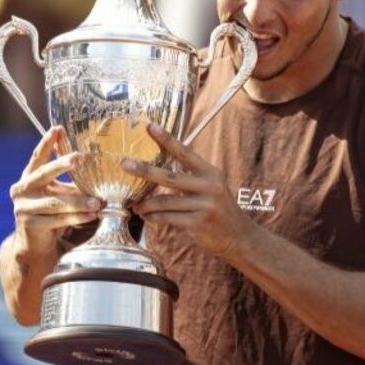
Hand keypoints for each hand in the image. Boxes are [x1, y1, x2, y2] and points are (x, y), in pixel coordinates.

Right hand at [8, 126, 101, 255]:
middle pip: (43, 174)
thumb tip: (95, 165)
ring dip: (78, 201)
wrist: (34, 244)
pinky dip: (77, 217)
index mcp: (28, 178)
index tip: (58, 129)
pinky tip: (92, 215)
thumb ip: (68, 180)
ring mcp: (23, 207)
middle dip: (61, 165)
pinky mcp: (30, 224)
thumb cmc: (49, 214)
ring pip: (55, 202)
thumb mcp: (57, 193)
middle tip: (79, 157)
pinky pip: (58, 219)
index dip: (47, 143)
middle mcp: (22, 190)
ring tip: (98, 202)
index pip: (37, 157)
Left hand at [123, 123, 256, 260]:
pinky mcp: (198, 223)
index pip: (185, 153)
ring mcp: (204, 205)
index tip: (150, 127)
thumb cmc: (219, 211)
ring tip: (135, 205)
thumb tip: (158, 173)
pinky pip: (169, 218)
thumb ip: (190, 179)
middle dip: (145, 170)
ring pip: (165, 201)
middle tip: (125, 164)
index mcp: (210, 173)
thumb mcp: (211, 188)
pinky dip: (155, 218)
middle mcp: (209, 186)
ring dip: (146, 204)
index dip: (167, 139)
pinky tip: (147, 217)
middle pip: (170, 177)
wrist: (240, 237)